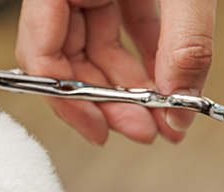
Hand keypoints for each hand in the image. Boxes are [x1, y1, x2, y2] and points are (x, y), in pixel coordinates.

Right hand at [15, 0, 215, 143]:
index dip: (68, 98)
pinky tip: (166, 84)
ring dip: (129, 86)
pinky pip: (121, 27)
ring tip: (162, 115)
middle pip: (67, 59)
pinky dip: (144, 58)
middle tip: (144, 131)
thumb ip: (184, 41)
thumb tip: (181, 103)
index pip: (39, 52)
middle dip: (108, 101)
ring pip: (96, 49)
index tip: (100, 130)